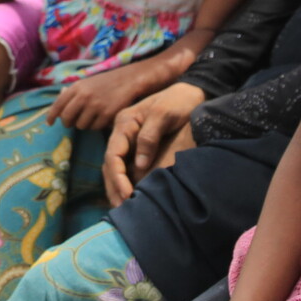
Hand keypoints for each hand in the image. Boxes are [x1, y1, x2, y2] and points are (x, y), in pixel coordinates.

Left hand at [45, 73, 137, 131]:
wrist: (127, 80)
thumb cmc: (104, 82)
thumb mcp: (85, 83)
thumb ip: (71, 92)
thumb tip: (57, 103)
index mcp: (76, 87)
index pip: (58, 105)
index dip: (51, 116)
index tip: (49, 123)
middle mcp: (84, 96)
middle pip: (67, 118)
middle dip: (68, 123)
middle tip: (71, 123)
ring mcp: (95, 106)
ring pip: (80, 125)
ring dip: (83, 124)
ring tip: (90, 116)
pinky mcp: (107, 115)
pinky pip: (94, 128)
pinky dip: (95, 125)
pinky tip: (100, 118)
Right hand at [103, 83, 205, 205]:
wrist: (190, 92)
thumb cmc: (177, 101)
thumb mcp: (164, 114)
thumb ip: (149, 137)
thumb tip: (139, 165)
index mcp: (124, 123)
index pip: (113, 154)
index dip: (118, 176)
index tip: (127, 194)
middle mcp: (122, 133)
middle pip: (110, 164)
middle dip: (114, 187)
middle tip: (123, 208)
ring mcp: (129, 140)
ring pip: (115, 168)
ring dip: (117, 188)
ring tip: (124, 208)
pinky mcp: (138, 147)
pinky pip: (126, 167)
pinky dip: (126, 182)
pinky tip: (131, 197)